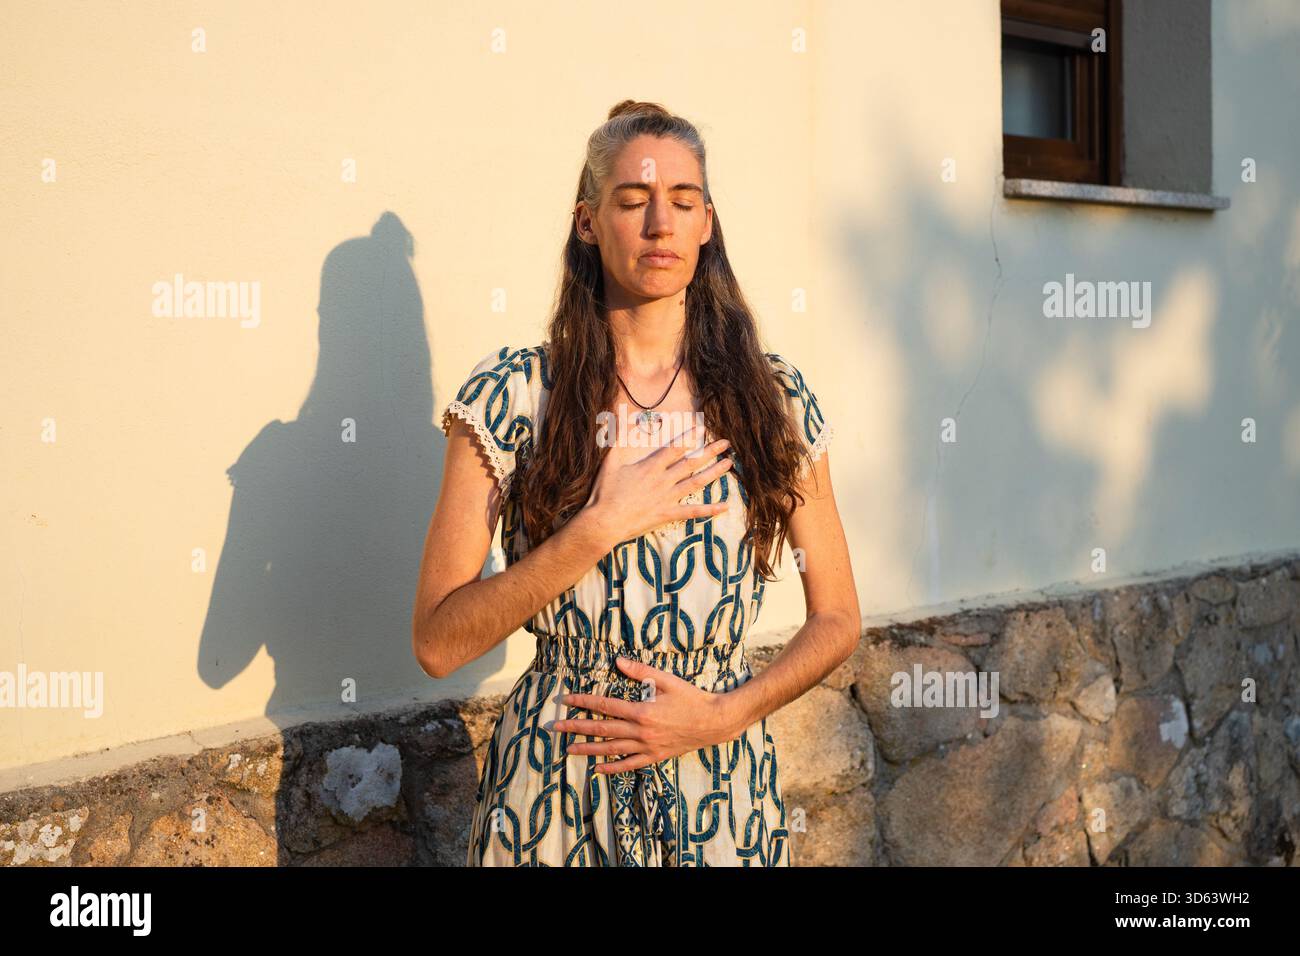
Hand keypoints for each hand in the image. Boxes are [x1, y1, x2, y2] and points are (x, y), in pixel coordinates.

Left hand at [549, 657, 741, 772]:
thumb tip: (618, 661)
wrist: (714, 722)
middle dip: (576, 727)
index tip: (565, 701)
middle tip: (555, 728)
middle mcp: (641, 731)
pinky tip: (597, 769)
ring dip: (587, 749)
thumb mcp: (667, 680)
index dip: (582, 702)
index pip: (604, 706)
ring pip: (611, 749)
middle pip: (601, 729)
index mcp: (641, 710)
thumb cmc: (691, 698)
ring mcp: (647, 746)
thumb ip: (641, 671)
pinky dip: (612, 768)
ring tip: (568, 749)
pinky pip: (629, 764)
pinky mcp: (655, 756)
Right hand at [582, 418, 732, 546]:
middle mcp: (664, 480)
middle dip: (710, 451)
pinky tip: (725, 506)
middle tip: (726, 444)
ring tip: (729, 464)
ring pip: (696, 482)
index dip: (690, 437)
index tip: (703, 429)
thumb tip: (630, 421)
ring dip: (714, 473)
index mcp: (651, 466)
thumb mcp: (610, 461)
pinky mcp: (668, 514)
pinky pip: (693, 512)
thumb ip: (621, 439)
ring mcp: (668, 498)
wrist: (605, 521)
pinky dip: (710, 510)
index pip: (675, 448)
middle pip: (692, 463)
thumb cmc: (605, 492)